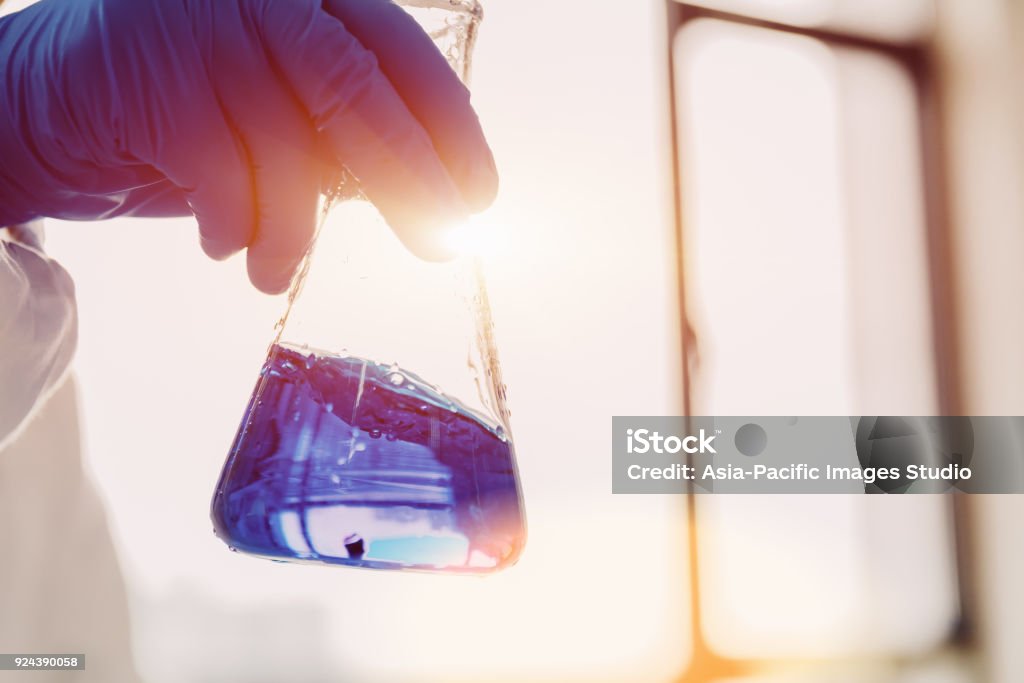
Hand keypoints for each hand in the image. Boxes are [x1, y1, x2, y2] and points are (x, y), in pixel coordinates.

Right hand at [0, 0, 496, 292]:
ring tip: (276, 274)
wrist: (47, 103)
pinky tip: (226, 245)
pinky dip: (232, 220)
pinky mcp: (145, 64)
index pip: (401, 52)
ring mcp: (200, 17)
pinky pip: (218, 164)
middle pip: (353, 86)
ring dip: (294, 226)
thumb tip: (437, 200)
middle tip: (441, 246)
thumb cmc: (185, 115)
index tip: (480, 198)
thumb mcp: (282, 123)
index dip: (450, 128)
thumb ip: (349, 142)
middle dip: (406, 177)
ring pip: (283, 134)